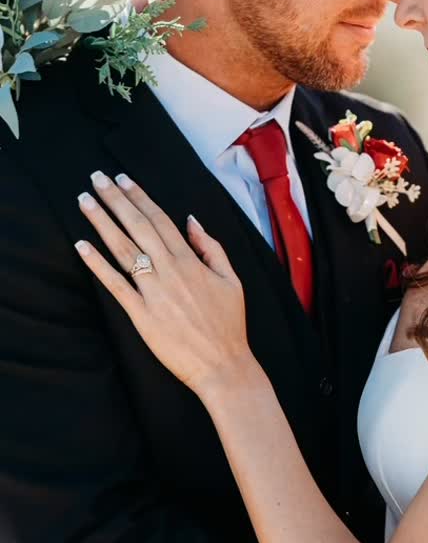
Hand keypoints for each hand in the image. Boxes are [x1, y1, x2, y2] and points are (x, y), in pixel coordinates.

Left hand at [75, 171, 249, 393]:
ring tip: (84, 200)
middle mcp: (170, 271)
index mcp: (191, 261)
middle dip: (116, 200)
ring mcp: (154, 292)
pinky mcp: (141, 315)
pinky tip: (82, 245)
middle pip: (138, 227)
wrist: (223, 364)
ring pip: (124, 249)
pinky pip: (115, 284)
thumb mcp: (231, 279)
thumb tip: (191, 221)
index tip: (123, 180)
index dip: (139, 197)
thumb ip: (211, 248)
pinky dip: (97, 264)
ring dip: (102, 222)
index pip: (160, 220)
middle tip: (96, 178)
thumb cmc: (229, 324)